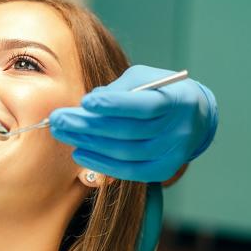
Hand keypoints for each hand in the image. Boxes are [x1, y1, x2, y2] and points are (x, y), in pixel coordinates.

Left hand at [49, 65, 217, 181]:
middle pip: (128, 132)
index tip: (85, 101)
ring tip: (62, 132)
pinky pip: (128, 171)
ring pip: (124, 152)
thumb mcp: (143, 79)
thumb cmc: (158, 91)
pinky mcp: (163, 169)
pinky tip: (79, 152)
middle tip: (57, 119)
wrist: (193, 116)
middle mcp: (178, 130)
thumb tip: (86, 105)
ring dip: (88, 143)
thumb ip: (117, 90)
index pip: (144, 106)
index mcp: (177, 100)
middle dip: (88, 125)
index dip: (114, 105)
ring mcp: (172, 153)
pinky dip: (101, 163)